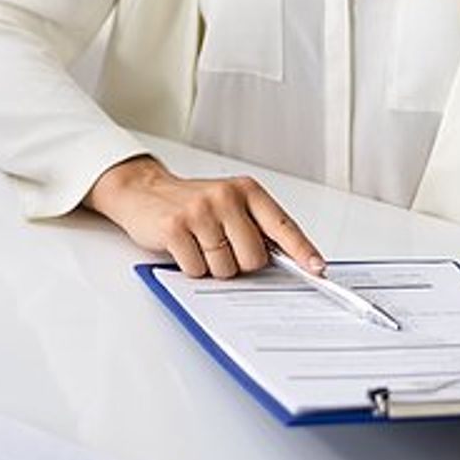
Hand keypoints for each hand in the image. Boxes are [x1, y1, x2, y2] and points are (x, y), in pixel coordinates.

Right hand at [84, 155, 321, 278]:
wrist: (143, 191)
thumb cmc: (191, 203)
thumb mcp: (230, 204)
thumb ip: (257, 226)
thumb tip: (290, 260)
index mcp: (246, 190)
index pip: (282, 226)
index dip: (302, 250)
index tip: (316, 268)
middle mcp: (225, 197)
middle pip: (253, 258)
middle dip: (239, 263)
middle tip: (220, 247)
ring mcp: (199, 211)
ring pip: (224, 267)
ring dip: (212, 266)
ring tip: (199, 244)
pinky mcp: (175, 227)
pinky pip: (196, 269)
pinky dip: (190, 267)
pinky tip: (183, 248)